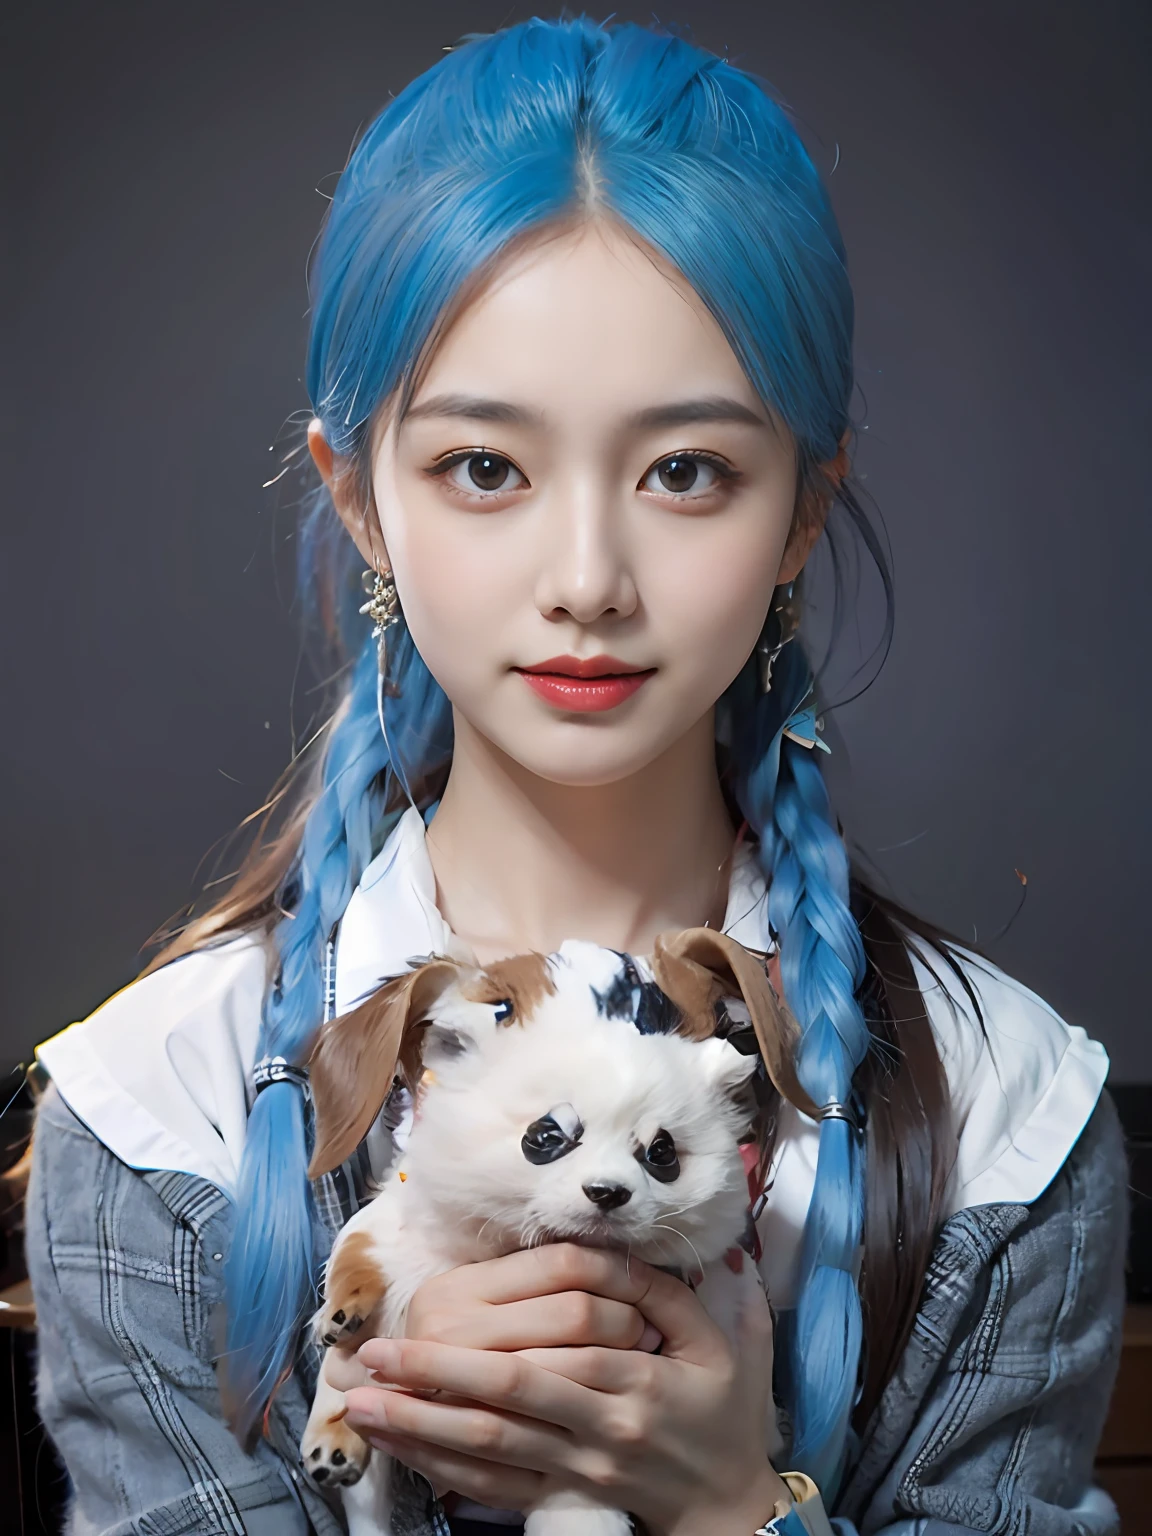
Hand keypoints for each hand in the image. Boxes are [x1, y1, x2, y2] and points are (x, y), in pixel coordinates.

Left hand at [341, 1244, 787, 1535]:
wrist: (728, 1507)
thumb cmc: (724, 1414)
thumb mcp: (720, 1345)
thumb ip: (669, 1293)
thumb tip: (626, 1244)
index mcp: (631, 1383)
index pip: (543, 1364)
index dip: (472, 1354)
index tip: (414, 1329)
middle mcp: (596, 1430)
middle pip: (503, 1407)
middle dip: (429, 1384)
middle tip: (368, 1363)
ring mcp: (576, 1470)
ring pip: (490, 1451)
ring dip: (422, 1429)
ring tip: (364, 1409)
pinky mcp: (564, 1496)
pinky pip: (497, 1487)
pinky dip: (446, 1469)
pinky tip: (403, 1450)